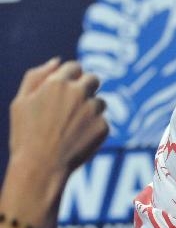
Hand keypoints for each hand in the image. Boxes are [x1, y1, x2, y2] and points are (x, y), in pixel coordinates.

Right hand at [9, 58, 108, 175]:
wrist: (41, 167)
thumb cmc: (25, 135)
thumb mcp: (20, 102)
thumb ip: (36, 76)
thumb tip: (57, 61)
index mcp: (57, 82)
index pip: (74, 67)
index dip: (69, 77)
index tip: (63, 91)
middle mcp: (79, 92)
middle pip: (93, 79)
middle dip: (85, 88)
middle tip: (72, 107)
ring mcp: (93, 110)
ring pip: (100, 101)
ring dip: (90, 109)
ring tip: (71, 128)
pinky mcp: (104, 126)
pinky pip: (102, 122)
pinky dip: (93, 129)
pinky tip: (77, 140)